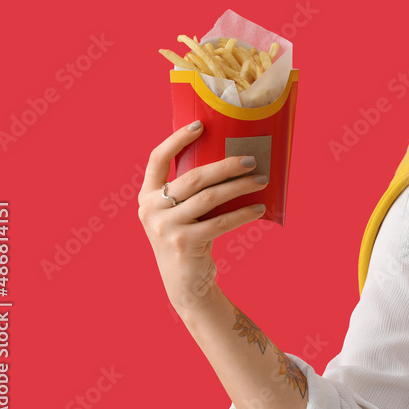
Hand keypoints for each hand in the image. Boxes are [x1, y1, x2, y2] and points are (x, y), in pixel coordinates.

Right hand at [138, 120, 268, 316]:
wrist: (185, 284)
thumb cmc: (189, 238)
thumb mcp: (180, 212)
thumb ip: (191, 191)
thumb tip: (231, 158)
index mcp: (147, 196)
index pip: (157, 159)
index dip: (177, 139)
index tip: (200, 124)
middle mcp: (150, 209)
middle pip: (194, 177)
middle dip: (226, 165)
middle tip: (252, 160)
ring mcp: (165, 227)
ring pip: (210, 197)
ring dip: (240, 187)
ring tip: (261, 181)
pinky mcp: (184, 243)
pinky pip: (221, 221)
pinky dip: (243, 213)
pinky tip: (259, 207)